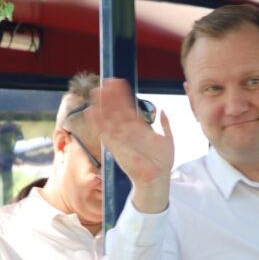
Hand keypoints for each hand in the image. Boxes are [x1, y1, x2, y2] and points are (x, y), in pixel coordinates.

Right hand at [85, 78, 174, 212]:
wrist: (157, 178)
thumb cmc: (162, 162)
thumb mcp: (167, 139)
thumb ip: (165, 124)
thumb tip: (162, 110)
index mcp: (138, 128)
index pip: (128, 107)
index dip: (122, 95)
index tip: (118, 82)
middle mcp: (127, 131)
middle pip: (116, 110)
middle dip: (110, 97)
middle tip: (104, 82)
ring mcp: (121, 138)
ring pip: (109, 118)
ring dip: (102, 105)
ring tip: (96, 91)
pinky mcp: (115, 147)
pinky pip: (104, 132)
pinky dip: (97, 122)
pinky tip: (91, 111)